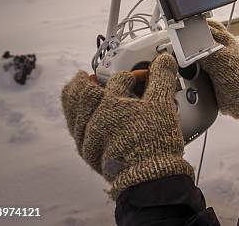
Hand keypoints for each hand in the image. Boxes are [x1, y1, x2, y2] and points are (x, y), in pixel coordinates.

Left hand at [61, 53, 192, 198]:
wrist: (149, 178)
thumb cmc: (154, 143)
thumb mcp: (162, 105)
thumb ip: (162, 79)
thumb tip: (165, 61)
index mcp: (112, 105)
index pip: (119, 80)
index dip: (131, 75)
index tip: (140, 76)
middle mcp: (94, 120)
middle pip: (82, 93)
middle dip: (85, 82)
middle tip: (87, 75)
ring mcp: (88, 138)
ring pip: (73, 113)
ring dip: (75, 99)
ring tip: (76, 89)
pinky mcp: (88, 153)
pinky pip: (75, 131)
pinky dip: (76, 119)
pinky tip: (81, 117)